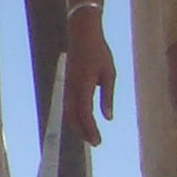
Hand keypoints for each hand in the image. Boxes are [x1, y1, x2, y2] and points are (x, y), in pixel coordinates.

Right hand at [65, 7, 114, 145]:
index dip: (90, 129)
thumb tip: (109, 118)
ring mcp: (67, 85)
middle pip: (73, 117)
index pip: (85, 113)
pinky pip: (68, 104)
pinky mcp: (67, 83)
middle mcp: (72, 88)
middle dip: (83, 131)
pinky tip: (83, 119)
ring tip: (90, 134)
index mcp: (83, 85)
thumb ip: (108, 96)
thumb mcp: (109, 73)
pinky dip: (75, 116)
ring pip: (69, 111)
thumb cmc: (99, 52)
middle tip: (95, 142)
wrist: (81, 33)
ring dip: (78, 125)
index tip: (98, 142)